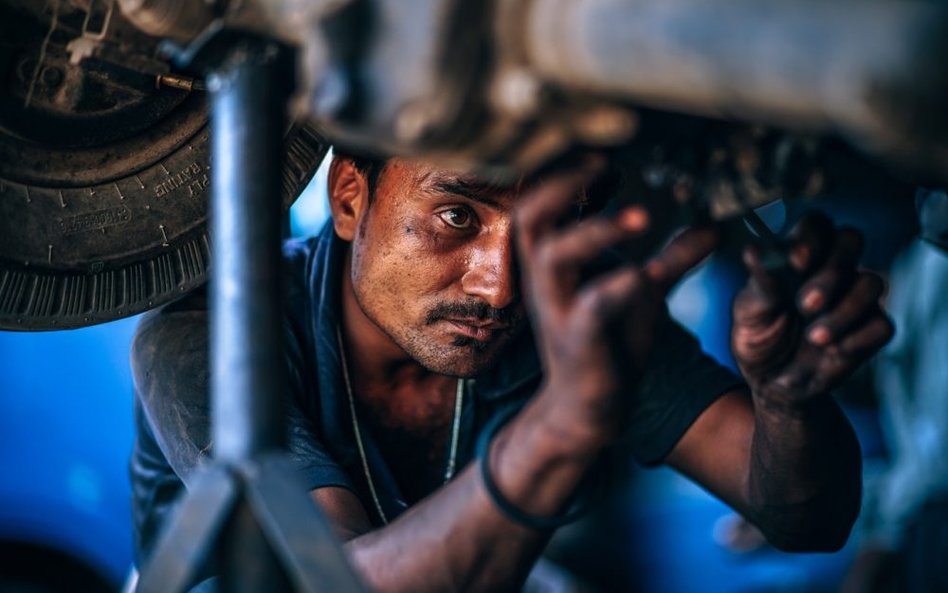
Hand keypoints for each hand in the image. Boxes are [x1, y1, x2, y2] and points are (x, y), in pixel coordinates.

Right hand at [514, 160, 717, 443]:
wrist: (588, 410)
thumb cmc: (607, 344)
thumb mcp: (641, 293)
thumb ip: (671, 258)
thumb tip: (713, 225)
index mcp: (554, 261)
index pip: (540, 201)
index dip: (565, 171)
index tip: (604, 150)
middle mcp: (545, 280)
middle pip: (530, 217)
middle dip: (562, 185)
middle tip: (602, 163)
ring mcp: (557, 310)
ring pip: (553, 257)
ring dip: (597, 229)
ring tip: (643, 215)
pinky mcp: (576, 341)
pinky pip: (589, 307)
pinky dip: (617, 287)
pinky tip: (645, 274)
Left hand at [732, 212, 893, 405]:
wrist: (769, 382)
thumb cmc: (758, 336)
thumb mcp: (749, 310)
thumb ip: (759, 282)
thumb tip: (754, 251)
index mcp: (800, 256)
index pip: (816, 225)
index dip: (811, 237)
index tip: (796, 262)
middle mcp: (832, 270)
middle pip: (851, 241)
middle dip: (831, 271)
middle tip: (804, 303)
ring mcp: (855, 298)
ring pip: (872, 282)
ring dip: (843, 310)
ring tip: (813, 337)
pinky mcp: (870, 330)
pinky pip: (881, 324)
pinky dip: (854, 338)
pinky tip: (829, 351)